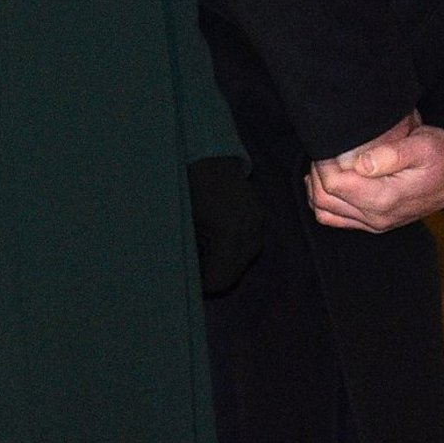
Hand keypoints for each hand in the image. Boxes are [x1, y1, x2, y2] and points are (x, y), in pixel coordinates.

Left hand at [187, 156, 263, 295]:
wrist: (208, 155)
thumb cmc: (189, 188)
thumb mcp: (185, 223)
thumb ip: (190, 255)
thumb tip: (186, 278)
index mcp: (230, 234)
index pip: (220, 279)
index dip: (202, 287)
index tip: (187, 282)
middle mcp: (249, 232)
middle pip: (234, 274)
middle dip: (213, 276)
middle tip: (192, 269)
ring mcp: (257, 222)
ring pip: (244, 260)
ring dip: (224, 264)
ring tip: (202, 253)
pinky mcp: (258, 215)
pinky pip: (249, 244)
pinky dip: (233, 249)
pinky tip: (215, 240)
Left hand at [306, 116, 443, 232]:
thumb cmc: (443, 155)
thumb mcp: (424, 145)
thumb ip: (392, 154)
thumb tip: (361, 163)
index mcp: (385, 198)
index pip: (334, 185)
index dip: (323, 163)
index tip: (326, 143)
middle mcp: (376, 217)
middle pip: (324, 200)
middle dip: (316, 173)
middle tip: (323, 149)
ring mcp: (375, 224)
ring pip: (326, 212)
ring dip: (317, 188)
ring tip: (325, 163)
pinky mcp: (375, 224)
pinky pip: (337, 219)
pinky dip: (326, 202)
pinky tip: (330, 182)